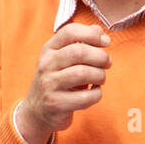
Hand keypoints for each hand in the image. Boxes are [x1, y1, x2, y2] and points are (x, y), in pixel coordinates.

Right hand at [16, 24, 110, 143]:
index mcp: (49, 49)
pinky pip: (85, 97)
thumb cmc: (57, 81)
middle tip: (107, 63)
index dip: (92, 34)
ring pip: (83, 73)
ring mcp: (49, 85)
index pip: (70, 32)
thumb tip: (99, 31)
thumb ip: (81, 43)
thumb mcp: (63, 59)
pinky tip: (94, 93)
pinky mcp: (56, 104)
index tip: (106, 42)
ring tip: (100, 79)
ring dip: (100, 76)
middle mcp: (46, 64)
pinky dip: (97, 94)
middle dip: (101, 57)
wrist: (37, 112)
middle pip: (79, 52)